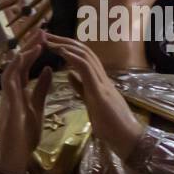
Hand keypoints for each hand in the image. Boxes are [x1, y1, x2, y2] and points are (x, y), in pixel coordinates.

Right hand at [0, 31, 51, 173]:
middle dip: (29, 46)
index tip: (46, 38)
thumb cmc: (23, 136)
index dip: (34, 51)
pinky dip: (18, 68)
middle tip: (42, 30)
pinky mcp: (7, 105)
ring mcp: (7, 97)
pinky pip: (10, 82)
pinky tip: (27, 57)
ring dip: (24, 53)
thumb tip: (48, 69)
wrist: (14, 158)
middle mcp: (10, 91)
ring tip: (37, 39)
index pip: (26, 66)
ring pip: (12, 68)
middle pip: (18, 63)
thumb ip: (41, 89)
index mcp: (19, 91)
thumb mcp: (36, 107)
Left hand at [43, 32, 144, 159]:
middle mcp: (102, 77)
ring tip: (49, 39)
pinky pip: (86, 68)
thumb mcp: (91, 103)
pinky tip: (61, 51)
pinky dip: (73, 57)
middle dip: (63, 41)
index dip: (67, 48)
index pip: (83, 58)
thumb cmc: (112, 126)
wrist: (127, 139)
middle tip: (45, 34)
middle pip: (83, 51)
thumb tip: (70, 75)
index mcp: (98, 81)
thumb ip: (81, 88)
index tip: (51, 42)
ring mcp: (102, 82)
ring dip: (65, 45)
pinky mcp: (100, 91)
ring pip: (85, 55)